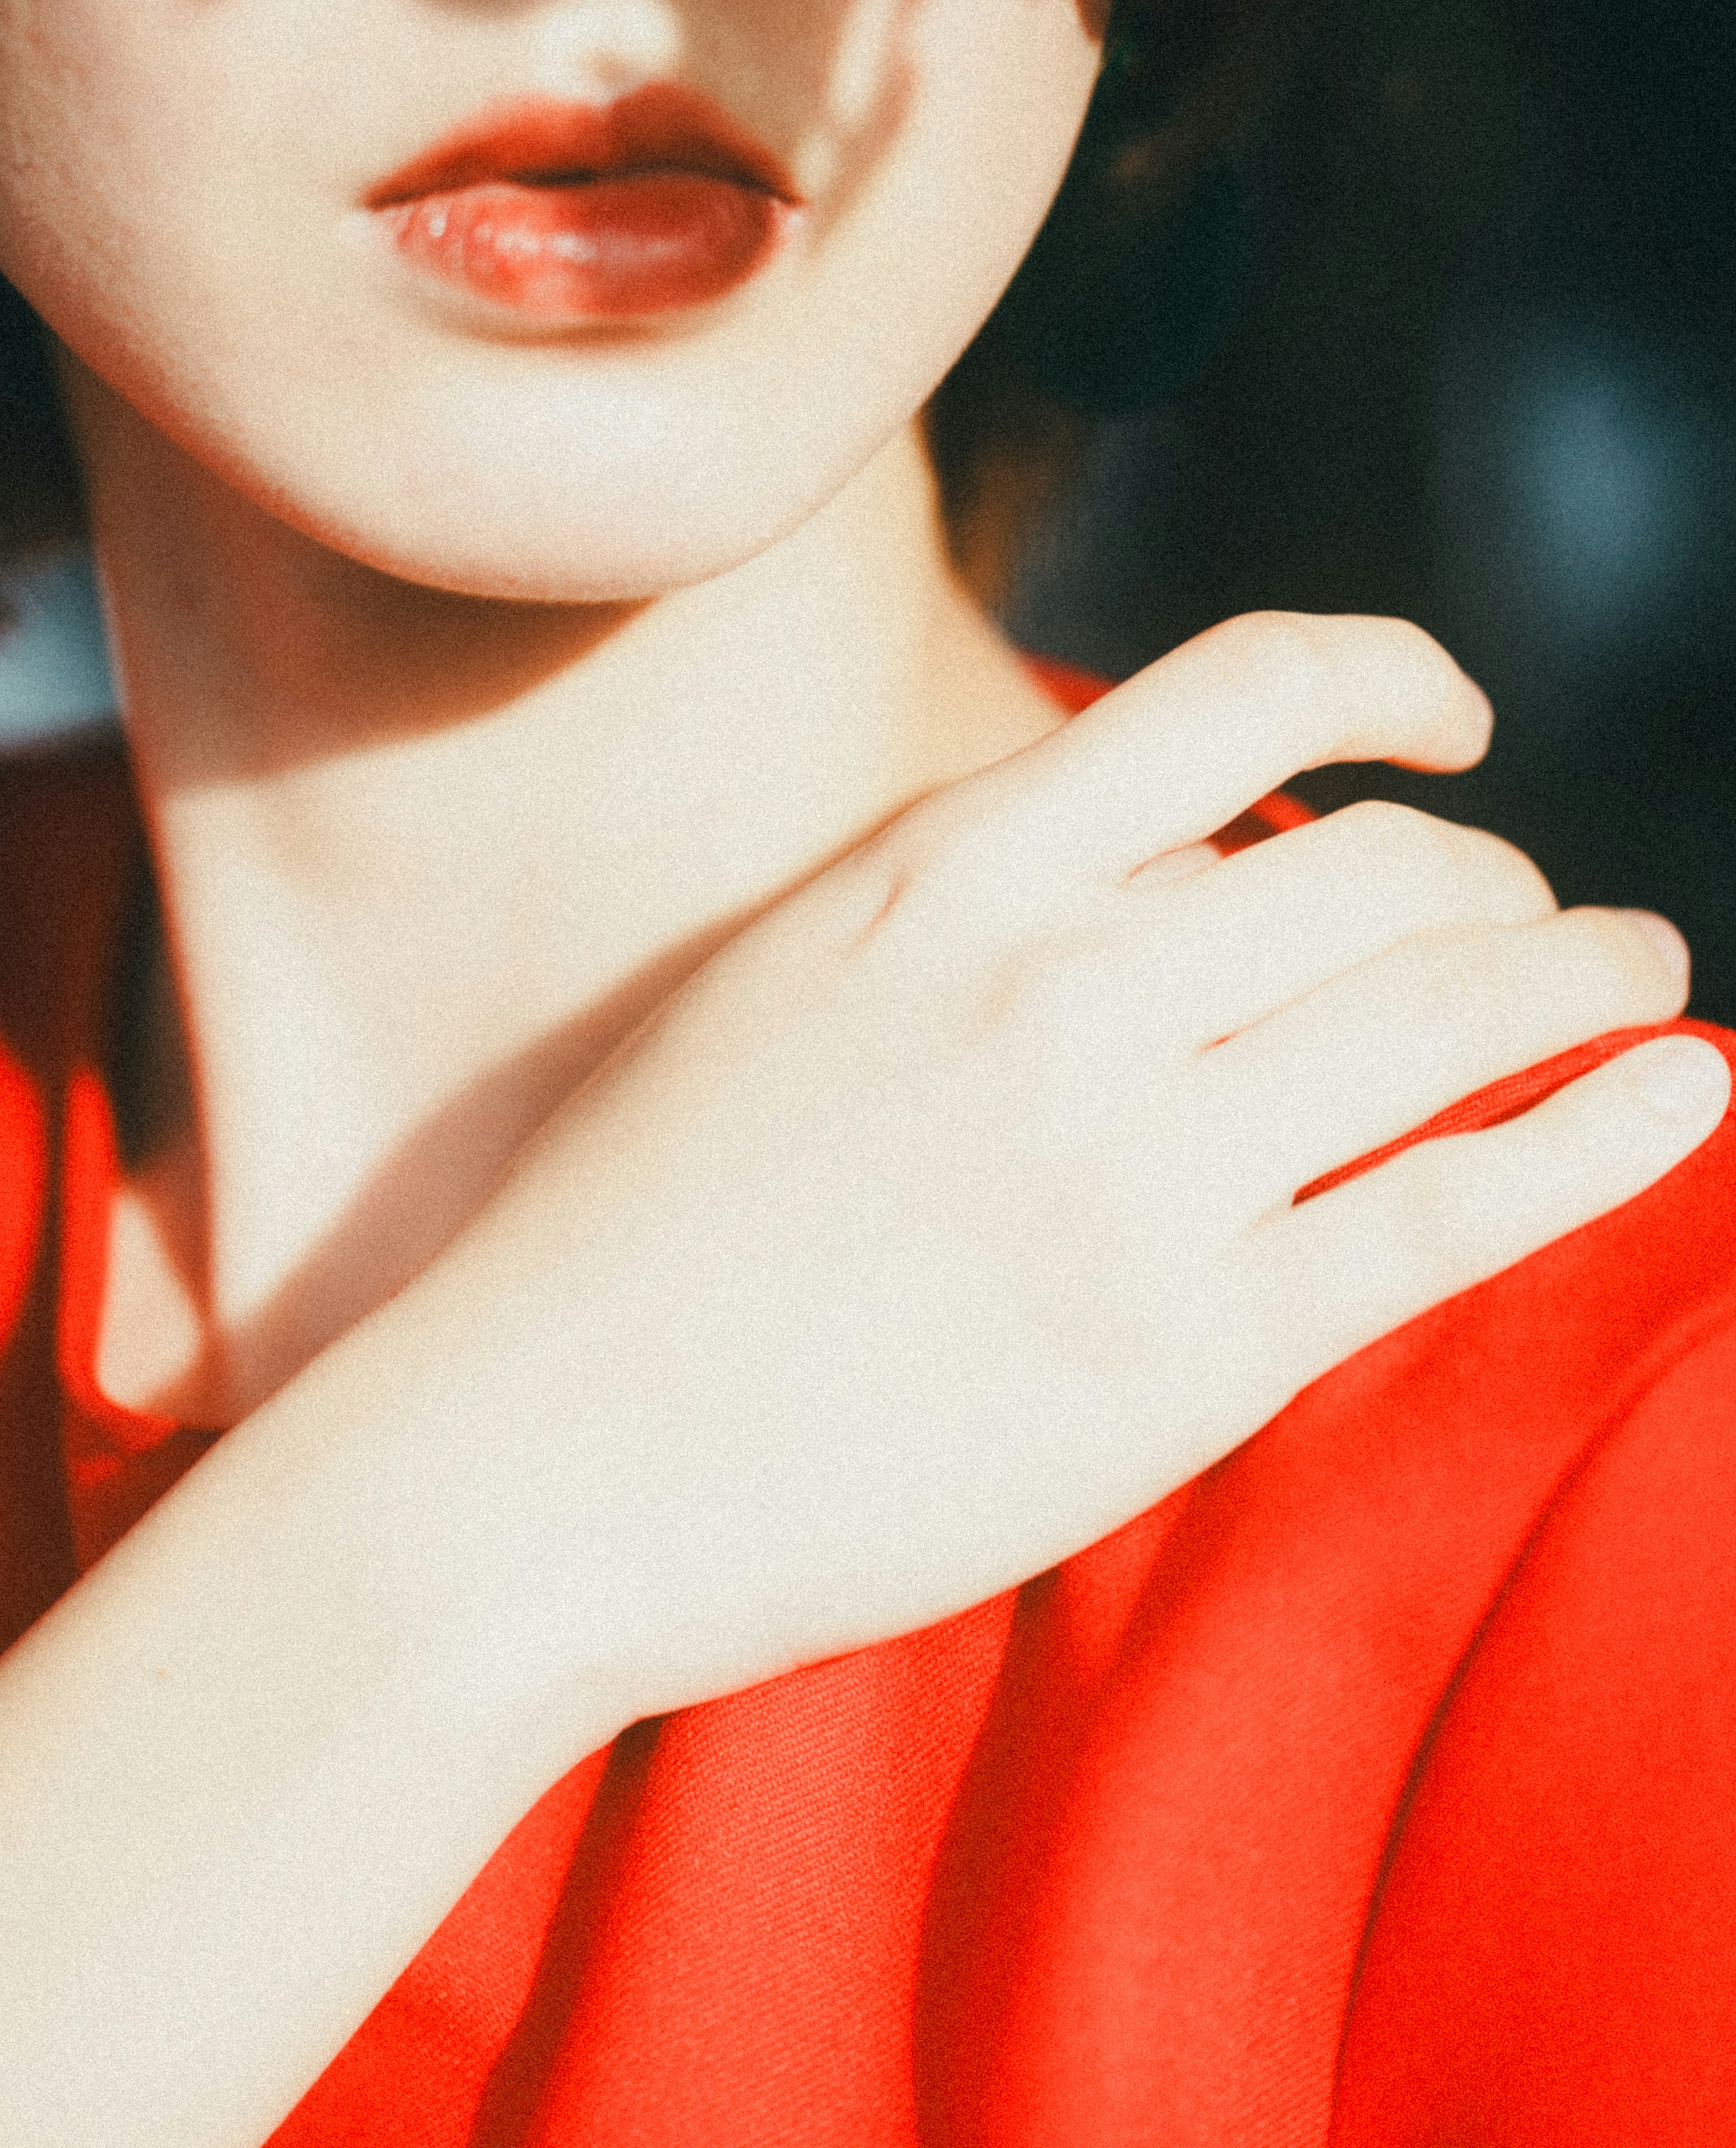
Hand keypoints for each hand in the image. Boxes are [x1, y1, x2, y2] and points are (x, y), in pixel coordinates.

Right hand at [410, 615, 1727, 1726]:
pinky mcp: (1190, 1351)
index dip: (1390, 678)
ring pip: (1458, 1014)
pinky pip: (1456, 1208)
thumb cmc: (611, 1246)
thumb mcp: (765, 992)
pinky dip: (1606, 1138)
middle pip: (1391, 871)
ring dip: (1589, 978)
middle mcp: (1065, 990)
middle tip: (1545, 927)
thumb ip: (949, 917)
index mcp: (945, 880)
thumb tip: (1130, 878)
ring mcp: (1136, 1170)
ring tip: (1642, 983)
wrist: (528, 1469)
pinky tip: (1690, 1094)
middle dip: (1506, 884)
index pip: (1239, 692)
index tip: (1453, 722)